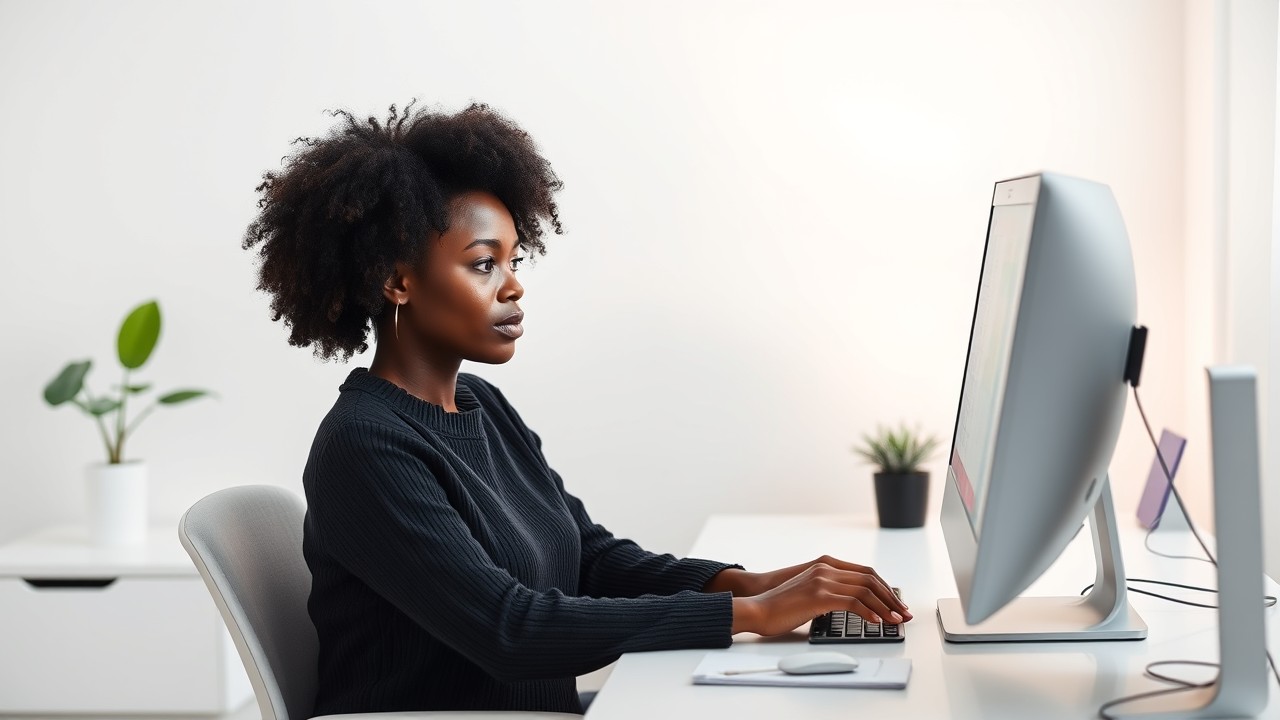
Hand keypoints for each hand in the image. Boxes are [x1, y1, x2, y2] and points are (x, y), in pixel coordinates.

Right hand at [726, 560, 912, 636]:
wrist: (757, 609)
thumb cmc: (780, 606)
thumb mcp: (809, 593)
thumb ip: (829, 592)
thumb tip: (854, 606)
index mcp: (825, 565)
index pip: (865, 572)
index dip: (884, 588)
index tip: (896, 603)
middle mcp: (826, 569)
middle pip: (870, 579)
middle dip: (891, 598)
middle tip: (903, 613)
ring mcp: (822, 580)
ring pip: (865, 591)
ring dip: (885, 607)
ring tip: (896, 621)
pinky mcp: (818, 596)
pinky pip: (852, 603)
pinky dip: (869, 613)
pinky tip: (876, 622)